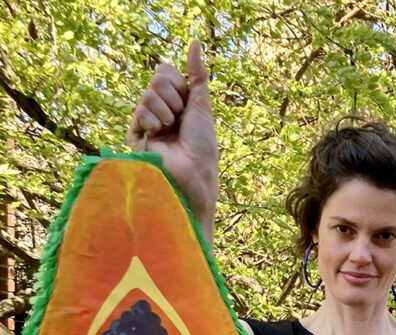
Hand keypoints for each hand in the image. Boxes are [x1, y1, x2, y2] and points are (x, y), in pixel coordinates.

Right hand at [126, 40, 218, 242]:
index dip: (180, 85)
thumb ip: (197, 73)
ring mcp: (145, 122)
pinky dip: (154, 121)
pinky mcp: (135, 135)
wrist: (194, 174)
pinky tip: (159, 136)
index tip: (187, 106)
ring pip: (148, 93)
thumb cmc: (202, 145)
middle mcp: (158, 109)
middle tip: (179, 121)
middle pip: (157, 78)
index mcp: (173, 101)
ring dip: (167, 112)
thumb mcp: (202, 104)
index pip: (165, 71)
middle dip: (175, 99)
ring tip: (171, 131)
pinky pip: (140, 111)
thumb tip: (193, 42)